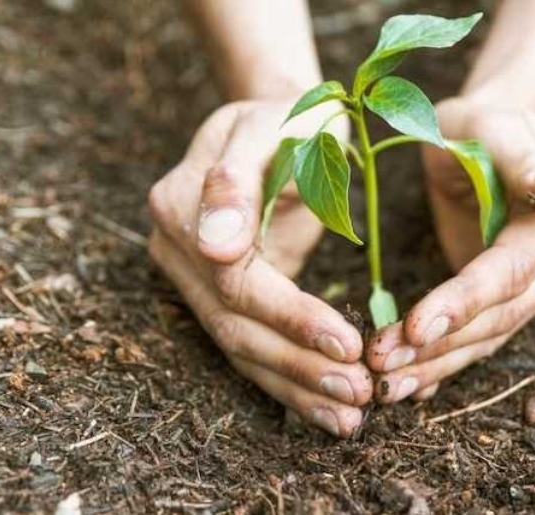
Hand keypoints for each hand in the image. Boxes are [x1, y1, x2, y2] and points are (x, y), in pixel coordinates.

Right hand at [148, 100, 370, 436]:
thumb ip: (237, 179)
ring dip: (296, 387)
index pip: (235, 280)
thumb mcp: (273, 125)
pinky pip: (252, 346)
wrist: (281, 121)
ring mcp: (192, 277)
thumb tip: (214, 248)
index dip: (291, 316)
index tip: (348, 343)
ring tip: (351, 417)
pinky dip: (291, 380)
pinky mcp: (220, 296)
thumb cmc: (290, 116)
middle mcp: (175, 247)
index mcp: (180, 203)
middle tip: (359, 394)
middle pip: (235, 325)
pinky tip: (329, 410)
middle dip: (299, 365)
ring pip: (241, 348)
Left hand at [366, 97, 534, 401]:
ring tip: (384, 384)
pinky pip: (480, 339)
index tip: (414, 327)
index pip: (509, 271)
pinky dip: (443, 364)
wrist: (484, 139)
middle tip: (380, 363)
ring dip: (436, 365)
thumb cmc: (482, 126)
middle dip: (439, 345)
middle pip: (499, 316)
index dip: (464, 302)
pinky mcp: (512, 301)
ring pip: (489, 337)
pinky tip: (408, 386)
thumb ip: (525, 159)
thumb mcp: (495, 128)